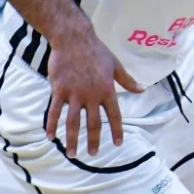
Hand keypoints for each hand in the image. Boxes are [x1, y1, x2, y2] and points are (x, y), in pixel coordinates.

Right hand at [45, 34, 142, 157]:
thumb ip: (127, 81)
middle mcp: (91, 95)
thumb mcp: (115, 65)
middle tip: (93, 154)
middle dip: (93, 141)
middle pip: (93, 123)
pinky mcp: (58, 90)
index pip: (114, 115)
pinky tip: (51, 136)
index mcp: (107, 90)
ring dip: (72, 140)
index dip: (116, 130)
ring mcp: (74, 94)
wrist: (73, 38)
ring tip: (72, 154)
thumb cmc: (96, 51)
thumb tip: (142, 90)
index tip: (117, 144)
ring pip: (72, 122)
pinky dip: (52, 125)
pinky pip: (54, 111)